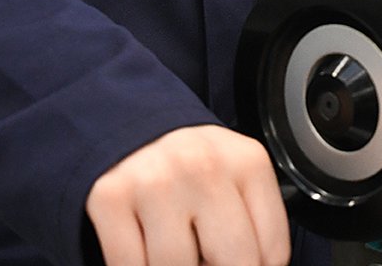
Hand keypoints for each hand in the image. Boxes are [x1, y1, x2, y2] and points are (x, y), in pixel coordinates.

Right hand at [86, 124, 289, 265]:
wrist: (134, 129)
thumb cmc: (193, 167)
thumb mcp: (237, 179)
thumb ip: (252, 224)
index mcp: (246, 162)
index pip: (270, 252)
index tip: (240, 261)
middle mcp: (202, 166)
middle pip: (233, 262)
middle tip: (206, 258)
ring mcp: (154, 181)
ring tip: (178, 247)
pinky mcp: (110, 196)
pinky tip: (146, 250)